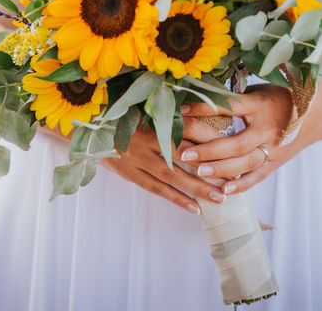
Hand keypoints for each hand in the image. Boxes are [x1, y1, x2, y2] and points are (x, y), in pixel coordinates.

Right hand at [101, 118, 226, 214]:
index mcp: (153, 119)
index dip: (210, 136)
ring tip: (218, 198)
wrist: (90, 131)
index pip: (187, 126)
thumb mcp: (145, 111)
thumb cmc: (125, 120)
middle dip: (209, 166)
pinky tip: (194, 208)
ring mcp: (137, 158)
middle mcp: (147, 139)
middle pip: (184, 154)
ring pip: (172, 175)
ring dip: (196, 188)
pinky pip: (156, 188)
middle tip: (232, 177)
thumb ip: (170, 115)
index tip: (232, 144)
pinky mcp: (130, 174)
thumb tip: (204, 119)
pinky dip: (176, 199)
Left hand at [180, 84, 293, 194]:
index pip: (228, 107)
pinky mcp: (276, 161)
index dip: (203, 109)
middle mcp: (267, 128)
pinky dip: (241, 185)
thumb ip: (234, 97)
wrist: (315, 113)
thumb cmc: (278, 97)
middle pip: (236, 144)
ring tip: (199, 172)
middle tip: (185, 154)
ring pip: (245, 163)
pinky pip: (257, 176)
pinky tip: (223, 191)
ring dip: (221, 170)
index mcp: (260, 105)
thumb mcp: (258, 90)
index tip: (181, 112)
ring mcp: (273, 147)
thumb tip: (200, 95)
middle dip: (209, 151)